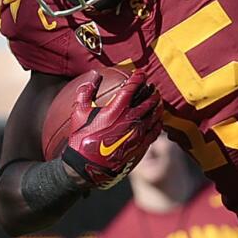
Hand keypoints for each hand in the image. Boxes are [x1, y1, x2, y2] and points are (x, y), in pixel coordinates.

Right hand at [62, 71, 161, 188]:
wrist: (89, 164)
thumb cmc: (81, 137)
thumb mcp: (79, 111)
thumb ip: (86, 90)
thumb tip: (95, 74)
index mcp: (116, 110)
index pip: (132, 88)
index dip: (138, 78)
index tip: (141, 72)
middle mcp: (131, 120)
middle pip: (148, 101)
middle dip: (152, 91)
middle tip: (153, 86)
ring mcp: (138, 133)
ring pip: (155, 115)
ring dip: (157, 105)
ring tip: (158, 99)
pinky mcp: (141, 145)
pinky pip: (155, 131)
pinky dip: (158, 123)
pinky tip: (158, 119)